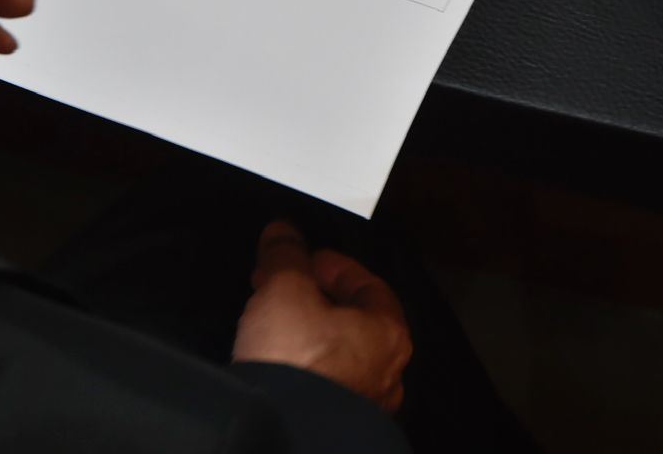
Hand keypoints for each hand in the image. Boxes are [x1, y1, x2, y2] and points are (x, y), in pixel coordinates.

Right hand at [231, 220, 411, 411]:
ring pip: (339, 355)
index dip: (335, 265)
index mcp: (388, 334)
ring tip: (274, 320)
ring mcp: (365, 405)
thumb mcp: (285, 290)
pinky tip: (277, 359)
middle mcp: (387, 373)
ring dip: (309, 332)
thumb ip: (286, 256)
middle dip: (316, 297)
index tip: (306, 258)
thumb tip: (283, 231)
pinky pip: (325, 384)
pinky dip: (305, 364)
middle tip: (282, 284)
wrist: (281, 431)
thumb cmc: (296, 358)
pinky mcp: (338, 424)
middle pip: (354, 320)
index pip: (370, 285)